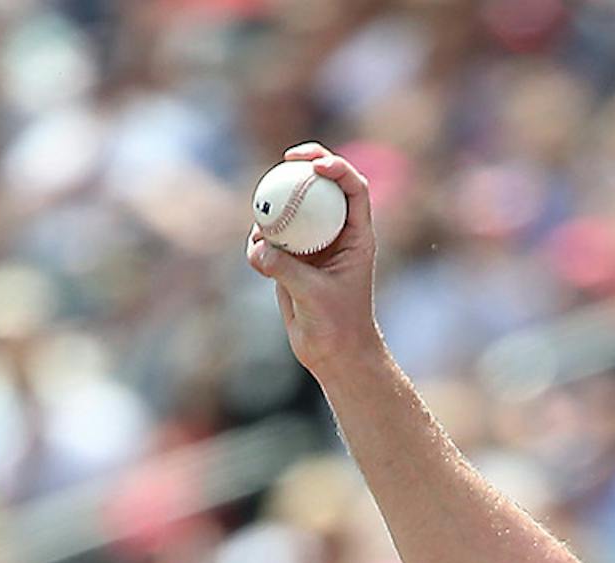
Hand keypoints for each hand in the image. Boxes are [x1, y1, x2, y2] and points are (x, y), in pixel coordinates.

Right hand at [245, 144, 382, 377]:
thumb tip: (257, 248)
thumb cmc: (337, 326)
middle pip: (323, 185)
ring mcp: (312, 243)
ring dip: (275, 205)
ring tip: (263, 226)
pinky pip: (270, 236)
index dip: (340, 168)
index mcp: (357, 236)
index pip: (354, 190)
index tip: (318, 166)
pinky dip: (259, 241)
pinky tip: (257, 259)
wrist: (332, 353)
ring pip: (292, 207)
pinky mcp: (290, 258)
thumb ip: (286, 269)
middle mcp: (336, 234)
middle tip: (288, 158)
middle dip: (308, 163)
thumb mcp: (313, 295)